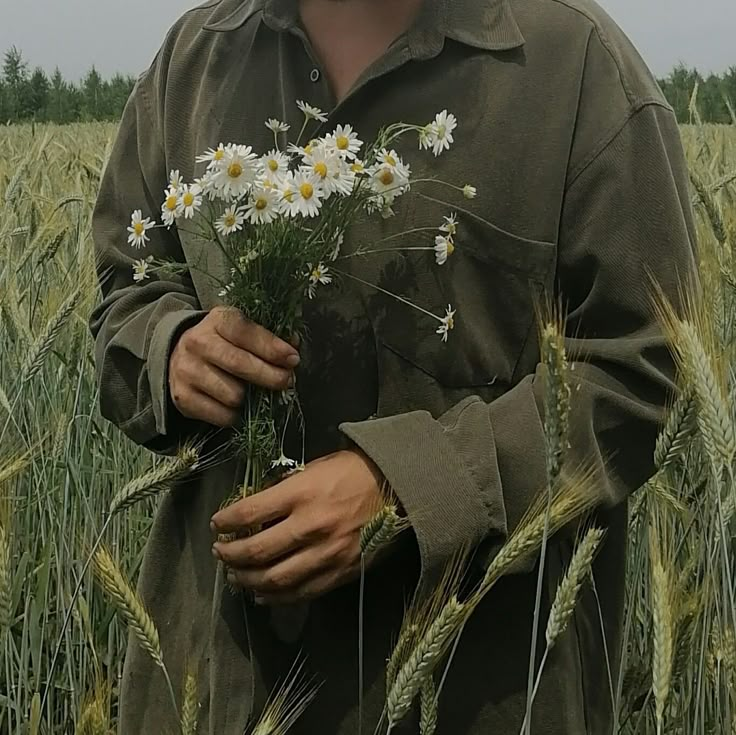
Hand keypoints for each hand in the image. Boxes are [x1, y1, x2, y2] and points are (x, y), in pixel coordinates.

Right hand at [169, 306, 299, 426]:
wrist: (179, 356)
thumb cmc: (223, 343)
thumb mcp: (242, 331)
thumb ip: (268, 338)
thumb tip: (293, 351)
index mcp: (217, 321)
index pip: (245, 332)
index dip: (272, 347)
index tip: (293, 359)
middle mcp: (197, 343)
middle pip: (240, 364)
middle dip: (270, 376)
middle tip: (285, 381)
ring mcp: (186, 371)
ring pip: (232, 395)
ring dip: (249, 398)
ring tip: (251, 391)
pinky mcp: (182, 397)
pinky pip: (222, 416)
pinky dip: (234, 415)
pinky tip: (234, 404)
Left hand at [210, 449, 384, 604]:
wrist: (397, 488)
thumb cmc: (354, 470)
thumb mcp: (315, 468)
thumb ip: (286, 488)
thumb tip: (257, 508)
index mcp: (302, 493)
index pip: (250, 512)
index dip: (227, 521)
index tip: (217, 524)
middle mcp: (310, 526)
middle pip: (257, 550)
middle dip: (231, 554)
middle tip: (220, 553)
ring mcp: (326, 553)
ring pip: (275, 578)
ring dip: (248, 580)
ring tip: (235, 576)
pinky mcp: (339, 572)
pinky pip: (301, 591)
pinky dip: (276, 596)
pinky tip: (262, 594)